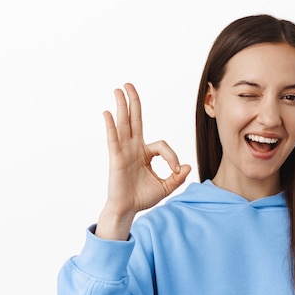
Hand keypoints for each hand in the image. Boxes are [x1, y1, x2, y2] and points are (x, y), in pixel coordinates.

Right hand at [96, 83, 190, 239]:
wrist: (128, 209)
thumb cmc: (143, 197)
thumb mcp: (166, 187)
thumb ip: (177, 177)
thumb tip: (186, 167)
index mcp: (145, 153)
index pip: (162, 145)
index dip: (172, 156)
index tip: (176, 170)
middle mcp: (133, 148)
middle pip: (134, 120)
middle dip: (133, 102)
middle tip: (128, 85)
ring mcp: (124, 151)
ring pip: (124, 124)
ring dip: (122, 106)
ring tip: (118, 89)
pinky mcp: (116, 158)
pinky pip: (113, 139)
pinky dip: (111, 126)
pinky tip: (108, 113)